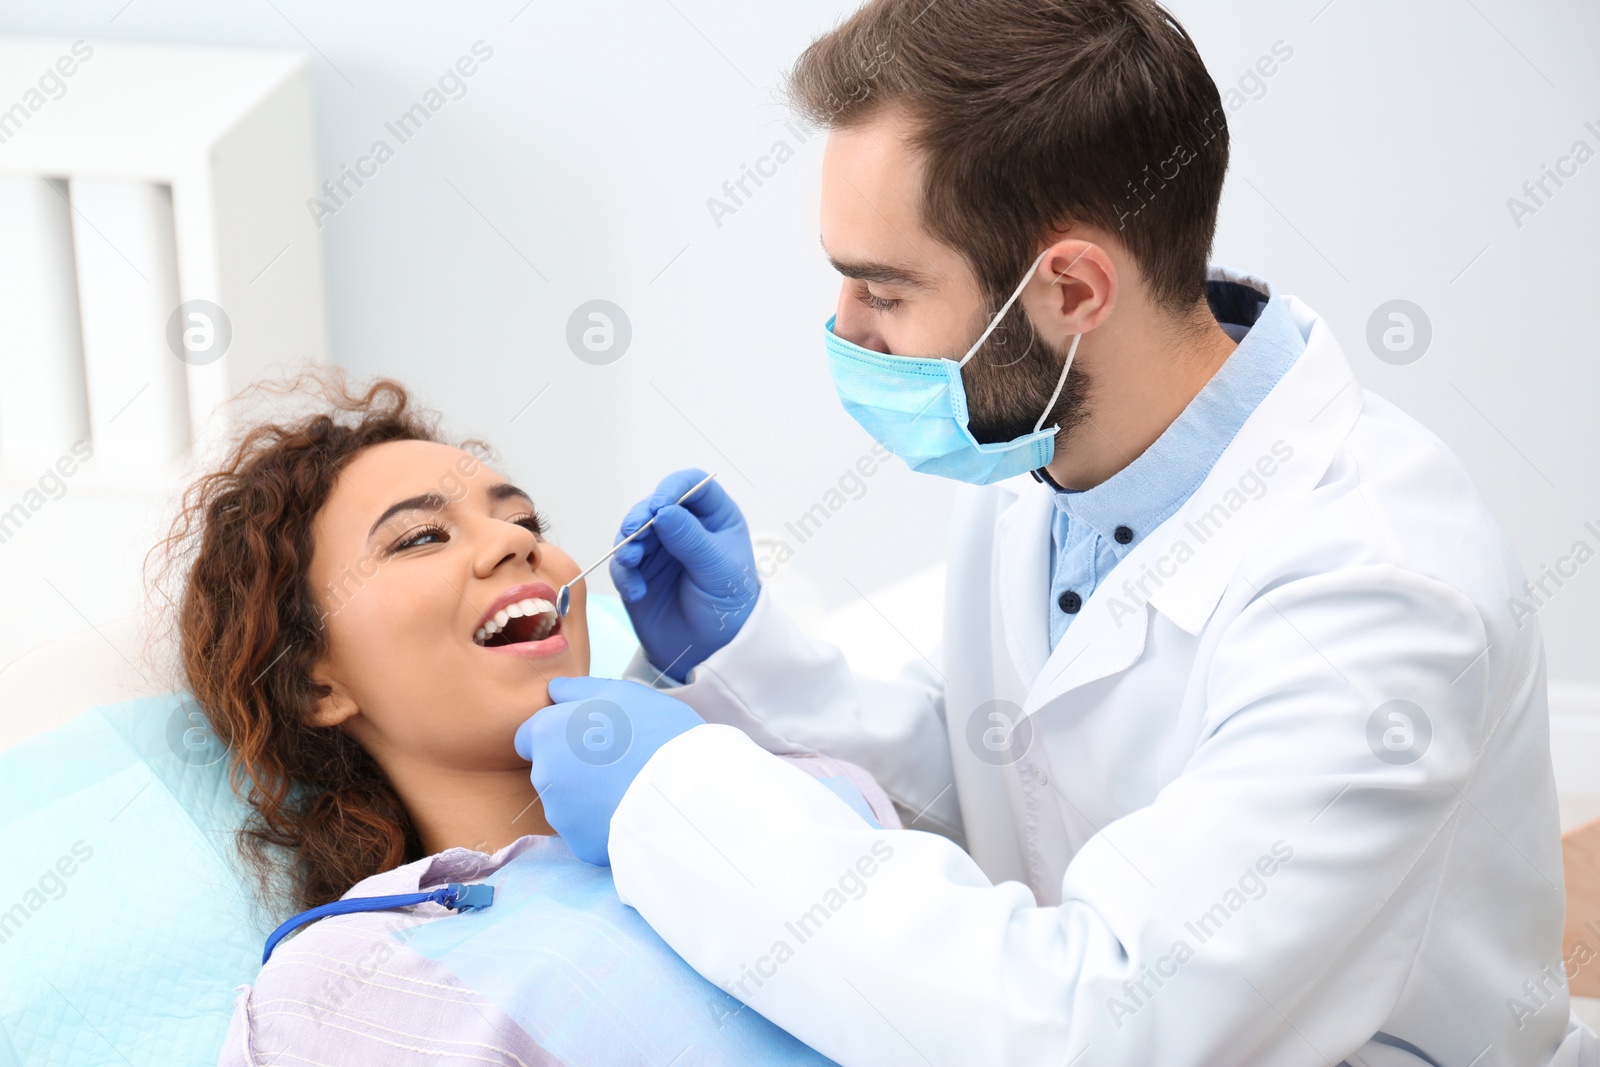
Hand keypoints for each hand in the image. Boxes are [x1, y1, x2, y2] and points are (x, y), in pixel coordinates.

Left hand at [515, 677, 704, 865]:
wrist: (681, 791)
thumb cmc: (653, 731)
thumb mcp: (620, 693)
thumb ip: (579, 690)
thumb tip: (555, 690)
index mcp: (546, 734)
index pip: (530, 735)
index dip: (558, 734)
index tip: (587, 736)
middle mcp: (542, 776)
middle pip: (550, 769)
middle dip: (573, 765)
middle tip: (617, 759)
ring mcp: (559, 815)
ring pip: (567, 802)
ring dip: (587, 795)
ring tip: (628, 787)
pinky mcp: (580, 844)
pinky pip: (587, 830)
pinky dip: (602, 823)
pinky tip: (631, 812)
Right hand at [609, 469, 758, 682]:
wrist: (712, 651)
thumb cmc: (729, 607)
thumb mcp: (718, 571)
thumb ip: (691, 540)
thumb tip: (663, 511)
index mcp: (715, 519)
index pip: (693, 485)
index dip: (673, 488)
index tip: (659, 505)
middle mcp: (685, 528)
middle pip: (655, 505)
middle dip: (641, 517)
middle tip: (633, 532)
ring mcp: (660, 549)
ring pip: (634, 531)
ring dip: (628, 544)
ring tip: (631, 562)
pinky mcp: (639, 573)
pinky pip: (623, 563)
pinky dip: (625, 574)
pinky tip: (636, 592)